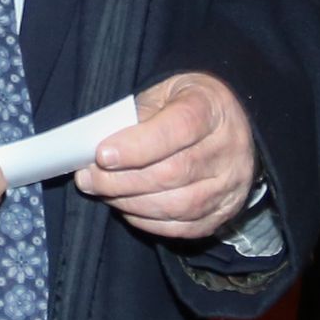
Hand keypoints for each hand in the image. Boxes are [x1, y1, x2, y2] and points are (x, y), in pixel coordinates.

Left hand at [74, 72, 255, 240]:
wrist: (228, 124)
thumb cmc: (185, 106)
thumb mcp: (162, 94)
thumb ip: (134, 117)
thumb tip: (98, 151)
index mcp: (212, 109)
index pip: (179, 129)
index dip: (137, 146)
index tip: (102, 155)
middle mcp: (229, 148)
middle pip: (173, 172)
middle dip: (121, 181)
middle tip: (89, 179)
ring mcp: (231, 184)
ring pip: (177, 205)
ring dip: (131, 203)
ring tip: (104, 192)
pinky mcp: (225, 211)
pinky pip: (183, 226)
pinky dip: (148, 222)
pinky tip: (128, 208)